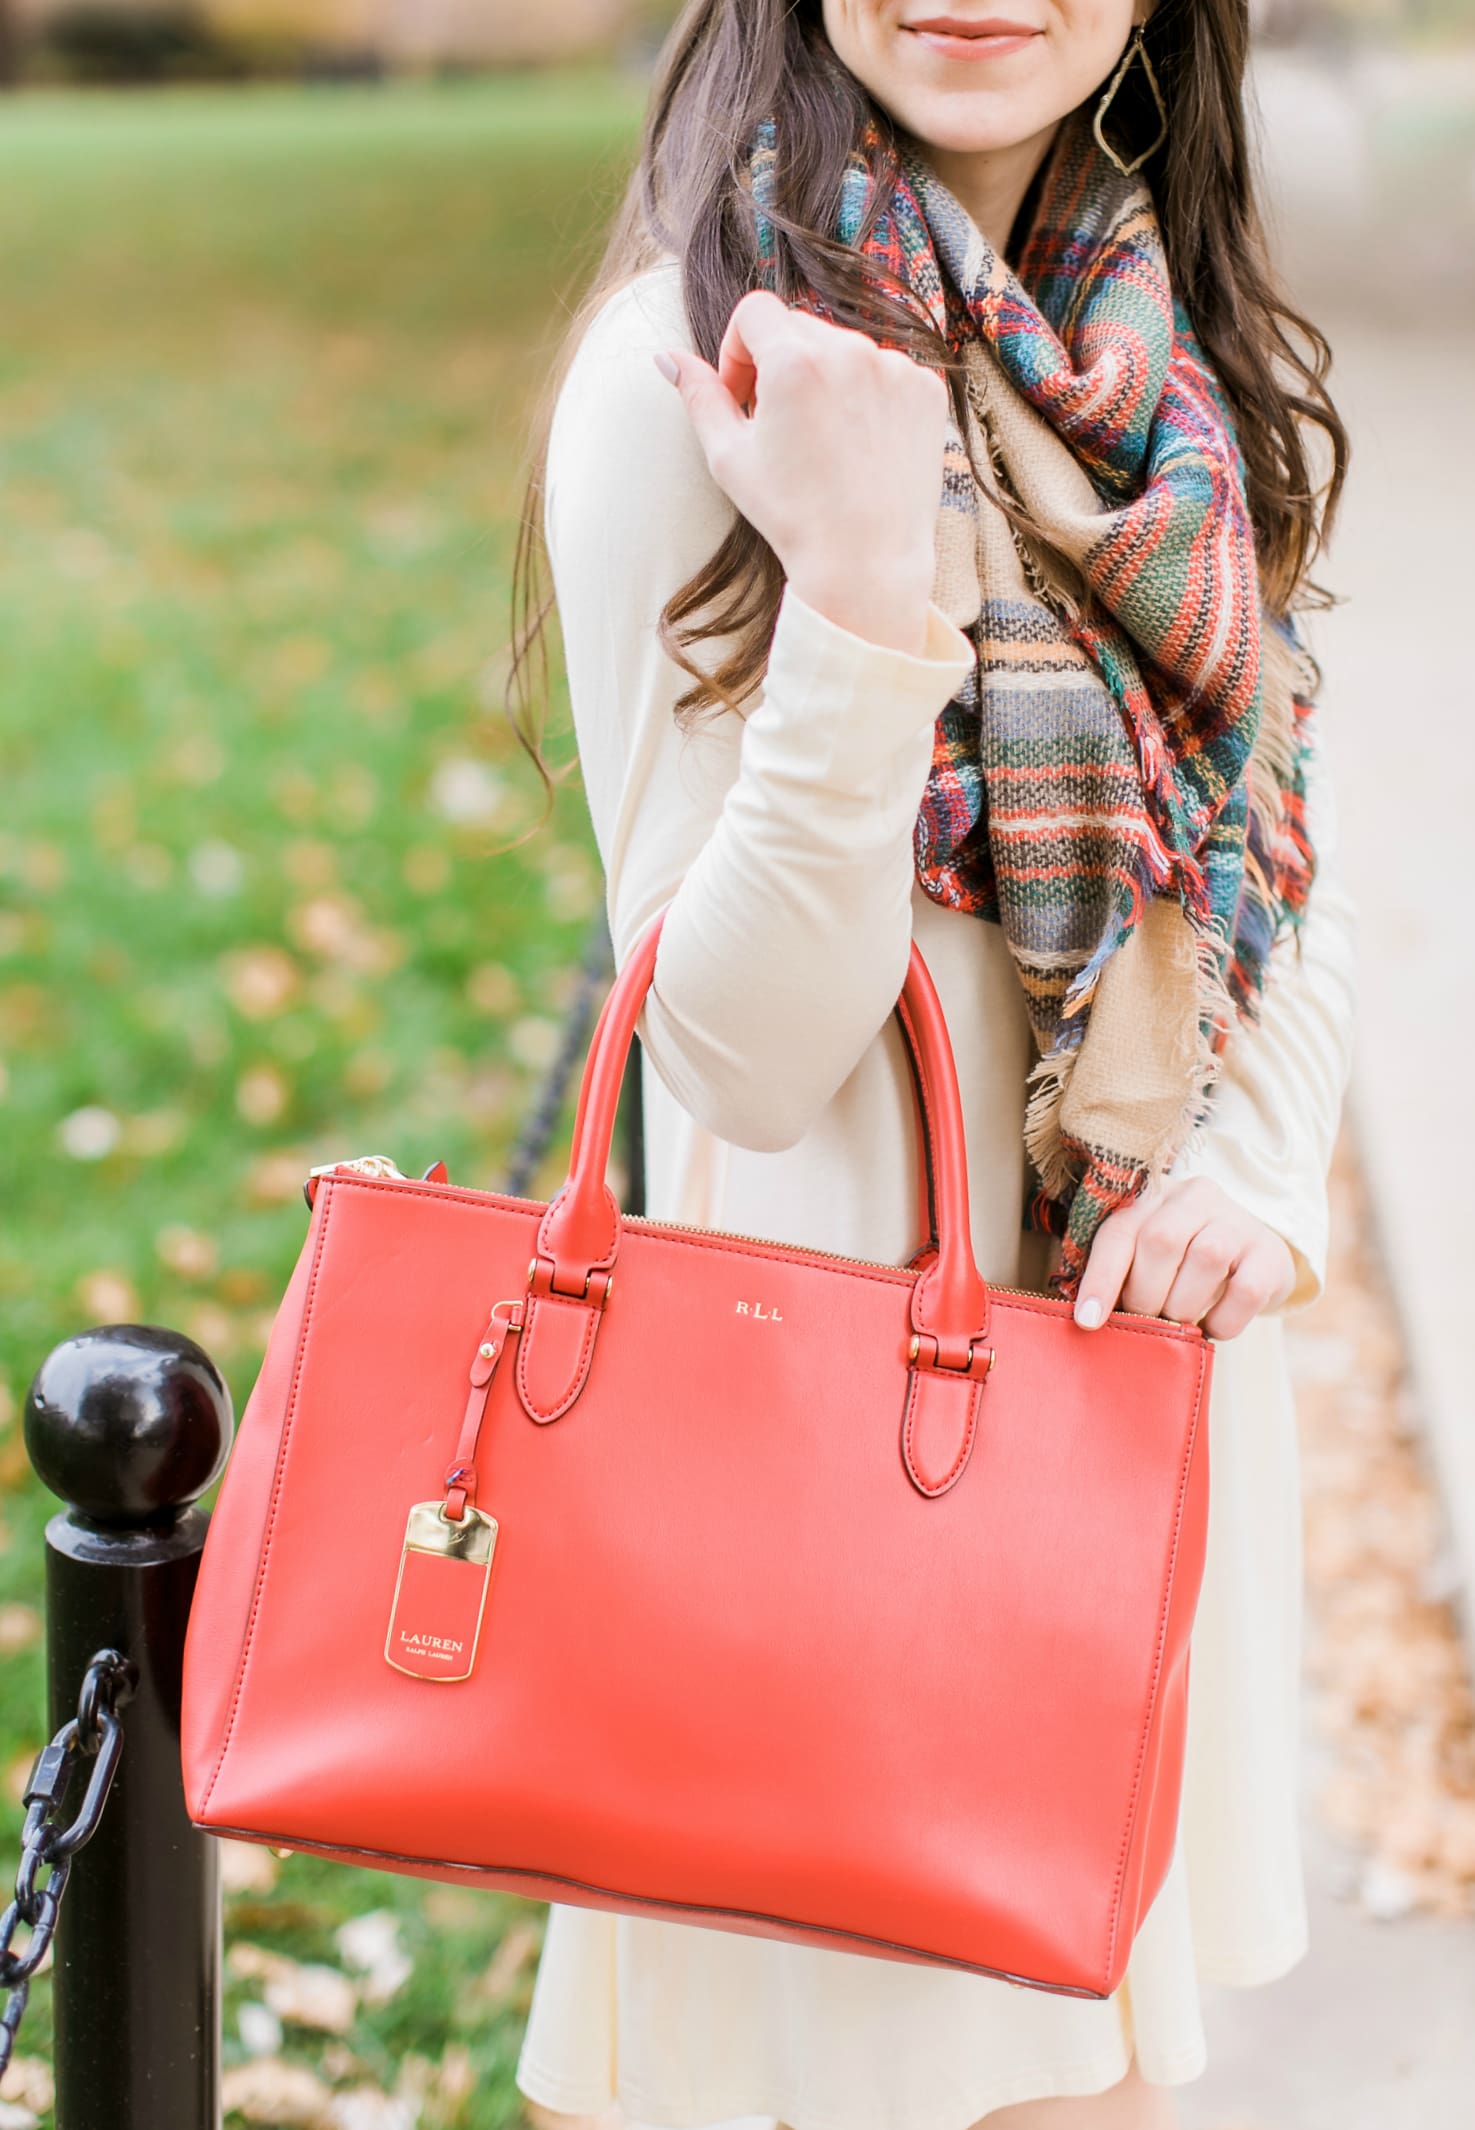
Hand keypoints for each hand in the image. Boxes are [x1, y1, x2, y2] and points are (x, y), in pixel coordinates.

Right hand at [653, 291, 948, 655]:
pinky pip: (885, 372)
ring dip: (825, 379)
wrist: (865, 561)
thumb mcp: (728, 456)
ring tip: (822, 441)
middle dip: (779, 363)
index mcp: (793, 360)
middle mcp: (849, 351)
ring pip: (844, 349)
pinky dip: (868, 397)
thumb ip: (699, 395)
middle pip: (799, 327)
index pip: (754, 311)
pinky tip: (858, 446)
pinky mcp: (925, 390)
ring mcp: (894, 368)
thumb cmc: (791, 514)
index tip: (742, 395)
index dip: (738, 349)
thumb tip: (668, 356)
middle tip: (778, 424)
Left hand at [1073, 1176, 1296, 1340]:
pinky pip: (1245, 1291)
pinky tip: (1212, 1328)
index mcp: (1153, 1196)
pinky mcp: (1270, 1254)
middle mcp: (1196, 1197)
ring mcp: (1237, 1221)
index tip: (1088, 1320)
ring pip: (1205, 1259)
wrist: (1253, 1259)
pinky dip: (1222, 1320)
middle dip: (1145, 1295)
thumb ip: (1122, 1275)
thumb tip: (1089, 1320)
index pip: (1119, 1231)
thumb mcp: (1149, 1258)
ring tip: (1178, 1325)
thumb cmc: (1183, 1264)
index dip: (1100, 1277)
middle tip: (1146, 1319)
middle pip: (1160, 1241)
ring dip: (1183, 1306)